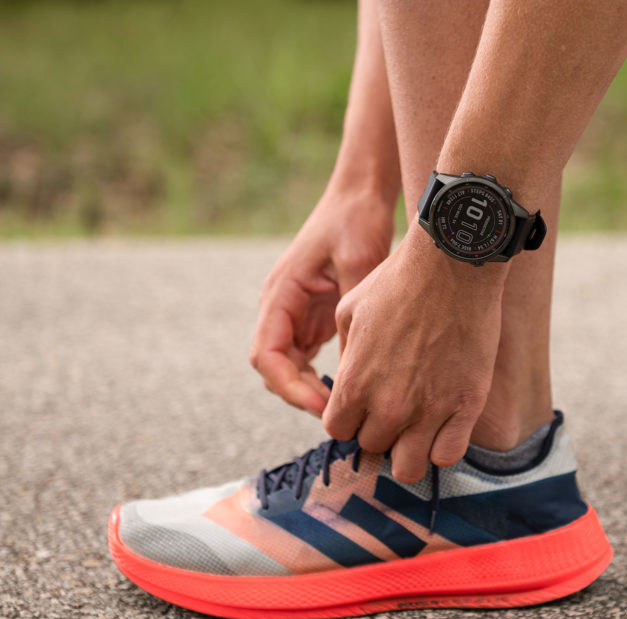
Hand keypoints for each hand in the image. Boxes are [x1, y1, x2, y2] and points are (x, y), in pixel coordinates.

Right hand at [250, 186, 393, 416]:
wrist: (358, 195)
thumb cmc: (355, 221)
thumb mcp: (358, 262)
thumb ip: (352, 311)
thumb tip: (356, 366)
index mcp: (280, 294)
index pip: (267, 356)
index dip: (289, 387)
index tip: (323, 406)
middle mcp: (280, 308)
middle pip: (276, 368)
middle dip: (302, 395)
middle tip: (343, 415)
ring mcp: (295, 314)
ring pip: (291, 368)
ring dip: (313, 390)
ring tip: (350, 408)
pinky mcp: (313, 316)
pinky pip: (310, 358)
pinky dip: (325, 376)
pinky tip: (355, 387)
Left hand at [323, 230, 507, 482]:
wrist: (453, 266)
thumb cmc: (398, 280)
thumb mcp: (350, 311)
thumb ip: (346, 356)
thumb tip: (348, 380)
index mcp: (355, 384)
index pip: (338, 431)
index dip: (350, 418)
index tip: (364, 404)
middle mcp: (389, 406)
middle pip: (373, 447)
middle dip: (379, 429)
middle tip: (395, 405)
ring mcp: (430, 411)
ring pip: (407, 467)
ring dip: (408, 450)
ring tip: (418, 426)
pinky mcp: (466, 407)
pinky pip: (447, 457)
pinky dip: (442, 448)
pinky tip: (444, 427)